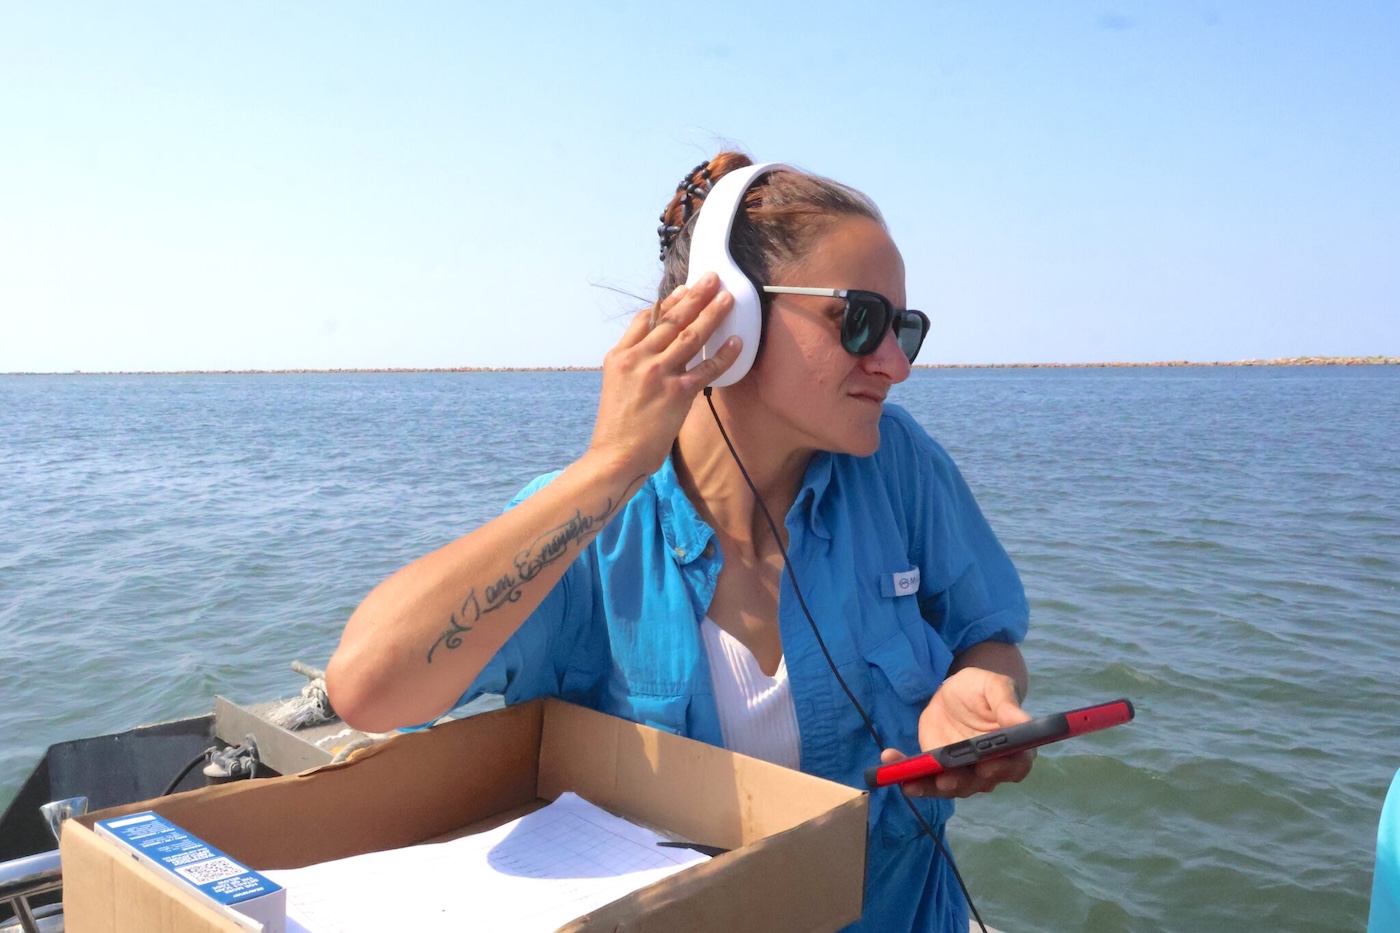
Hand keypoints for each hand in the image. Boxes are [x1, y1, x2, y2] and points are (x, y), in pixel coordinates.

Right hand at [587, 273, 741, 477]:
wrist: (617, 455)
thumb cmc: (618, 425)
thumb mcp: (615, 384)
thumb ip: (634, 362)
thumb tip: (656, 348)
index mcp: (620, 356)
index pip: (645, 319)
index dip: (667, 302)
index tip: (683, 289)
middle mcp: (638, 359)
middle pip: (671, 320)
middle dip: (694, 296)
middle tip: (712, 278)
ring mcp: (658, 374)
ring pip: (690, 336)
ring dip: (712, 315)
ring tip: (728, 299)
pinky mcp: (677, 394)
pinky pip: (706, 369)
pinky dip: (723, 354)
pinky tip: (737, 342)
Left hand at [880, 667, 1034, 798]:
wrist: (955, 693)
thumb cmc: (981, 689)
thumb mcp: (995, 687)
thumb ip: (1007, 704)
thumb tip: (1023, 722)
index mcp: (1013, 750)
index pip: (1015, 767)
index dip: (1002, 770)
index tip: (986, 767)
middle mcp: (990, 768)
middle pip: (979, 783)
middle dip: (961, 783)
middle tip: (945, 779)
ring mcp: (963, 773)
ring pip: (951, 787)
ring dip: (930, 787)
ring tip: (910, 782)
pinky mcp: (937, 770)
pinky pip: (924, 778)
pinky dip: (907, 775)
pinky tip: (891, 764)